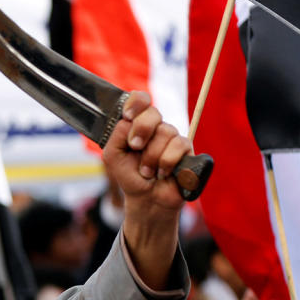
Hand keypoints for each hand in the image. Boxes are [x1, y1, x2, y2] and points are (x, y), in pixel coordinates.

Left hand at [103, 91, 192, 213]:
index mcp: (136, 124)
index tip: (127, 116)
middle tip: (135, 147)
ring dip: (151, 156)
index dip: (136, 103)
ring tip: (147, 170)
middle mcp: (155, 127)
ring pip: (165, 132)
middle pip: (153, 113)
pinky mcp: (186, 149)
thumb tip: (129, 120)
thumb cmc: (129, 175)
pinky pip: (178, 146)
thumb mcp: (113, 156)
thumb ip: (116, 135)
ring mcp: (171, 137)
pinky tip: (162, 173)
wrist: (146, 199)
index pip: (140, 100)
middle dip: (141, 130)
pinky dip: (166, 162)